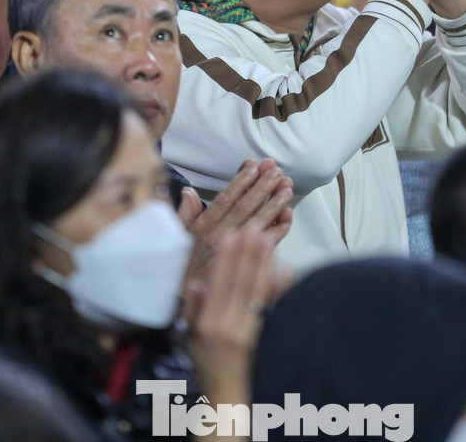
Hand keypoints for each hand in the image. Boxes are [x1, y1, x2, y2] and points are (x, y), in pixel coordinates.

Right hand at [179, 158, 292, 285]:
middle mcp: (222, 237)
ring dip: (275, 203)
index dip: (240, 181)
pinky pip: (269, 245)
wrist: (188, 299)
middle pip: (246, 207)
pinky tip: (288, 214)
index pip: (226, 199)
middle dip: (262, 187)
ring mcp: (238, 251)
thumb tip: (189, 191)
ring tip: (287, 187)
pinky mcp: (249, 264)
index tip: (253, 165)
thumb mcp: (177, 236)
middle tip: (276, 170)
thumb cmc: (183, 264)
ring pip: (260, 222)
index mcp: (205, 227)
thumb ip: (184, 213)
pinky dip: (280, 229)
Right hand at [183, 225, 278, 410]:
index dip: (225, 258)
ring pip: (258, 293)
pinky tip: (285, 270)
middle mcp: (230, 327)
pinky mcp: (269, 340)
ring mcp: (252, 334)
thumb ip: (193, 310)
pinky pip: (276, 310)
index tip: (230, 234)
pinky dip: (280, 289)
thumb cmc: (208, 368)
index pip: (218, 284)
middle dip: (247, 253)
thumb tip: (196, 283)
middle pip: (240, 283)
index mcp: (209, 324)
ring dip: (263, 264)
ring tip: (268, 240)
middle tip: (253, 227)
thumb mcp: (189, 340)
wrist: (229, 401)